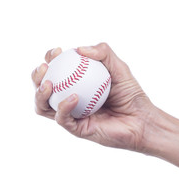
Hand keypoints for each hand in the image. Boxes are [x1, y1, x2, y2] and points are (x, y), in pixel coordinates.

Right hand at [31, 43, 155, 151]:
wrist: (142, 120)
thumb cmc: (131, 93)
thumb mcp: (119, 67)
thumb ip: (103, 53)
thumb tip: (79, 49)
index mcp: (75, 83)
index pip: (55, 70)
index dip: (50, 59)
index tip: (56, 51)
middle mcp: (68, 98)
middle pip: (42, 88)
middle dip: (36, 76)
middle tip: (45, 67)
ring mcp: (70, 115)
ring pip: (43, 106)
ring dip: (40, 94)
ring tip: (48, 83)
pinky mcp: (76, 129)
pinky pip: (62, 119)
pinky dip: (64, 107)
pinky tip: (74, 97)